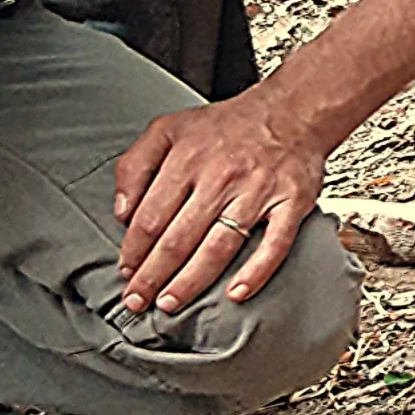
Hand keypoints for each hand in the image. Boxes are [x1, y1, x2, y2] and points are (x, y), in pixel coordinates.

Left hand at [112, 84, 327, 317]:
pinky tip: (236, 293)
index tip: (125, 272)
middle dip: (153, 275)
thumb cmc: (229, 125)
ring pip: (219, 246)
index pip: (150, 216)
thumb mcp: (169, 128)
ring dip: (190, 281)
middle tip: (138, 301)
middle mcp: (221, 176)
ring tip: (171, 303)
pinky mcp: (292, 202)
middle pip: (179, 237)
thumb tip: (121, 211)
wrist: (293, 110)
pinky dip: (256, 272)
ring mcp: (258, 191)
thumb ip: (135, 165)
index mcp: (188, 158)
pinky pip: (274, 244)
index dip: (134, 250)